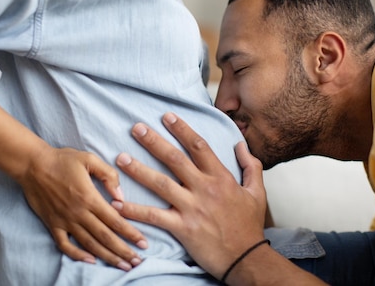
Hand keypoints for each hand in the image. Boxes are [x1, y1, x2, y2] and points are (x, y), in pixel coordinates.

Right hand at [18, 146, 147, 270]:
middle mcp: (79, 213)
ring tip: (122, 265)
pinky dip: (77, 255)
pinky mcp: (53, 224)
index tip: (143, 243)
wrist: (32, 165)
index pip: (115, 220)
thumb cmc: (62, 159)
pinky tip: (90, 260)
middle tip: (138, 262)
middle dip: (124, 251)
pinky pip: (65, 245)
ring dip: (107, 257)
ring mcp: (65, 221)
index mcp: (90, 197)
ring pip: (89, 244)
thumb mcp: (89, 159)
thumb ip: (108, 175)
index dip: (131, 233)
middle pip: (105, 237)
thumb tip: (121, 197)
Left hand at [112, 112, 267, 278]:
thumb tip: (240, 144)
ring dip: (138, 170)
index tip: (167, 116)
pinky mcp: (183, 228)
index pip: (198, 146)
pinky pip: (154, 216)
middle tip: (136, 127)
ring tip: (120, 158)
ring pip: (161, 183)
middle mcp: (204, 189)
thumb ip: (250, 166)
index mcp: (221, 178)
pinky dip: (134, 210)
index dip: (182, 129)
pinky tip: (117, 204)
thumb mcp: (257, 192)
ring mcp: (192, 208)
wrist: (246, 258)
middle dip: (154, 141)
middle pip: (175, 159)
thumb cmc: (249, 226)